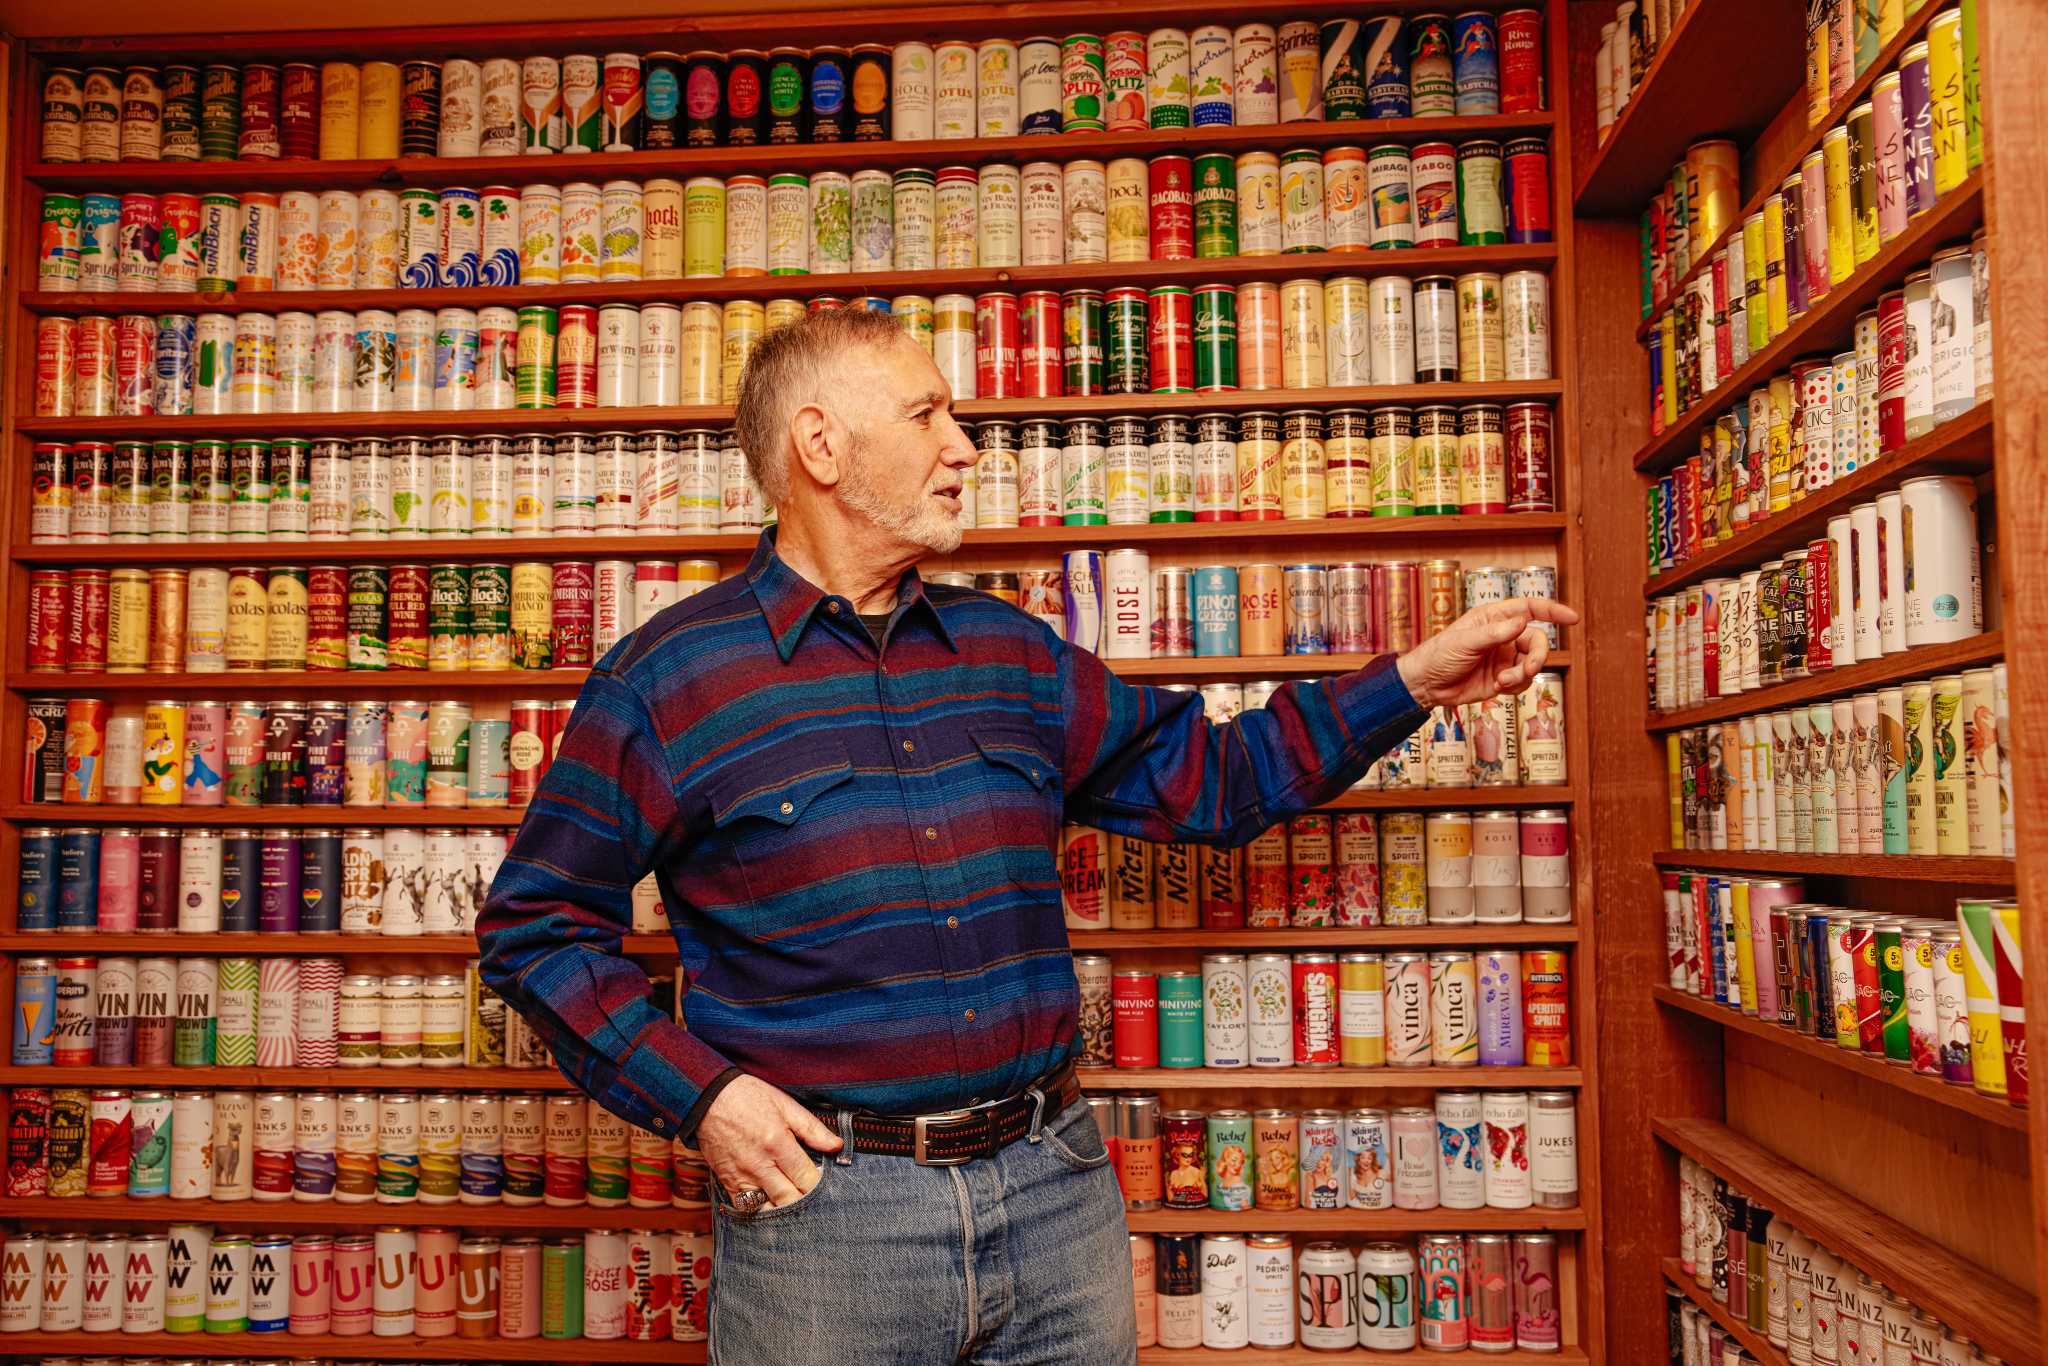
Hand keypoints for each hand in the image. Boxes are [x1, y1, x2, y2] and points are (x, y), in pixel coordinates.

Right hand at [696, 1074, 843, 1208]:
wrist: (707, 1098)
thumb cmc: (748, 1097)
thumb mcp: (785, 1105)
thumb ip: (812, 1128)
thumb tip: (837, 1146)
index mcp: (777, 1143)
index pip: (806, 1179)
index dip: (821, 1187)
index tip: (829, 1187)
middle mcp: (759, 1165)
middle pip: (789, 1200)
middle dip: (806, 1204)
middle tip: (817, 1202)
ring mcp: (741, 1176)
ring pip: (767, 1210)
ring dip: (783, 1211)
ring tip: (796, 1208)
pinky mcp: (726, 1182)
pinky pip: (744, 1208)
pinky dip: (759, 1211)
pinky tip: (771, 1207)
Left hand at [1396, 597, 1580, 708]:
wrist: (1426, 685)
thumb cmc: (1439, 654)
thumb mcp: (1465, 641)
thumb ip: (1495, 632)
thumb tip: (1523, 621)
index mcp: (1494, 618)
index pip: (1530, 608)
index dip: (1552, 611)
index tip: (1572, 618)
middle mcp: (1503, 636)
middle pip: (1537, 640)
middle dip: (1538, 656)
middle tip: (1528, 669)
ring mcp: (1504, 658)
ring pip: (1533, 663)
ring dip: (1523, 674)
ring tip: (1503, 681)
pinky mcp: (1502, 679)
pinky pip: (1523, 681)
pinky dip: (1516, 686)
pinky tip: (1498, 686)